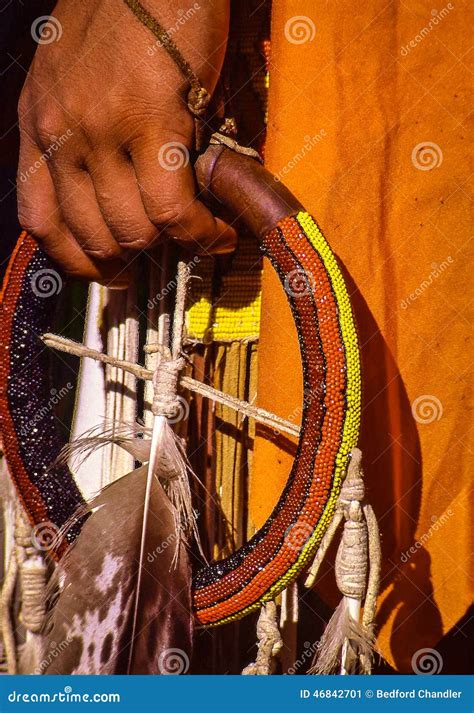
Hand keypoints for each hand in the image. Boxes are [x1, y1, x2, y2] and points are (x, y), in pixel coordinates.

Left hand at [17, 0, 235, 286]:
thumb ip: (80, 134)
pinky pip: (174, 209)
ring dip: (175, 248)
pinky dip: (201, 233)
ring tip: (203, 238)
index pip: (41, 221)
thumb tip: (113, 193)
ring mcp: (105, 128)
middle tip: (166, 255)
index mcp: (40, 122)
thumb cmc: (120, 12)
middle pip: (94, 236)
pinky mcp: (154, 121)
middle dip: (136, 261)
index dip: (75, 261)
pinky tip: (219, 231)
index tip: (106, 272)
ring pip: (135, 230)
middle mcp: (64, 131)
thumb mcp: (71, 75)